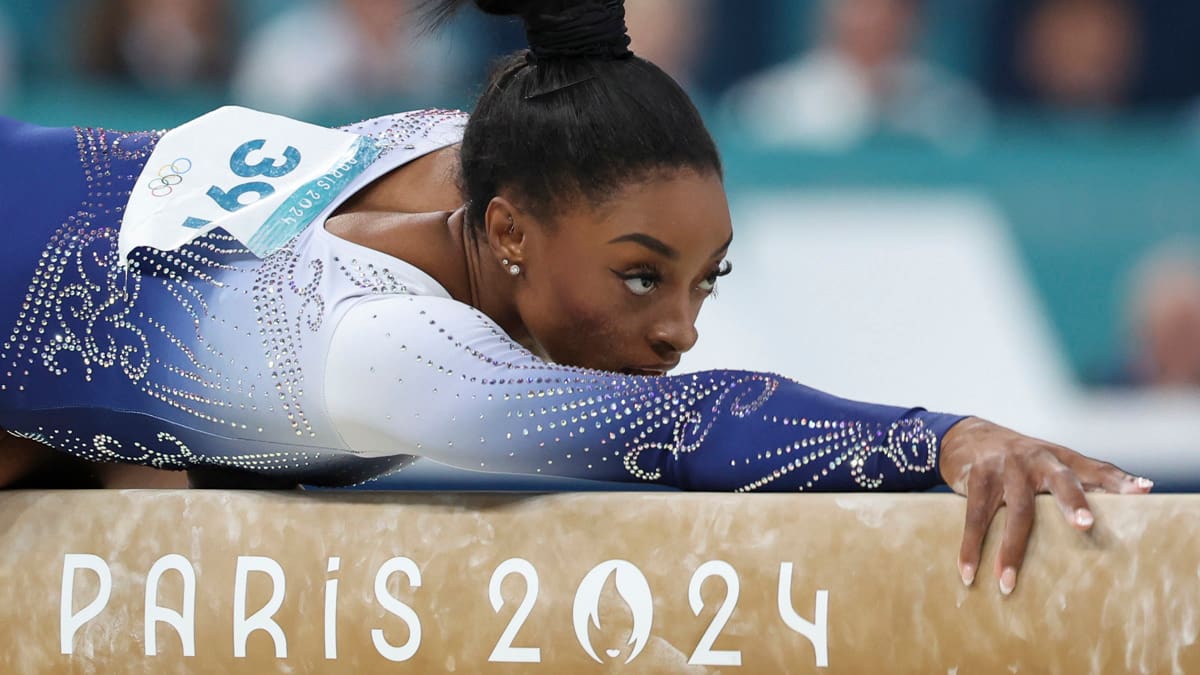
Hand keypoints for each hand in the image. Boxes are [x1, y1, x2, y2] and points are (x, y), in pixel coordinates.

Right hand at [937, 417, 1152, 593]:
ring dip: (1011, 549)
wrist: (966, 436)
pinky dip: (971, 546)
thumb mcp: (1048, 465)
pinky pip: (976, 515)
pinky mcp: (978, 475)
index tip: (1142, 491)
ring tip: (1007, 583)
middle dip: (1073, 502)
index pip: (1096, 468)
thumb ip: (1078, 484)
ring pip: (1016, 510)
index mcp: (1061, 459)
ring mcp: (1006, 466)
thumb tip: (1121, 510)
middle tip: (1085, 525)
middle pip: (1061, 481)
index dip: (1119, 480)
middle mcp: (1038, 459)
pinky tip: (968, 570)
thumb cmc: (1018, 462)